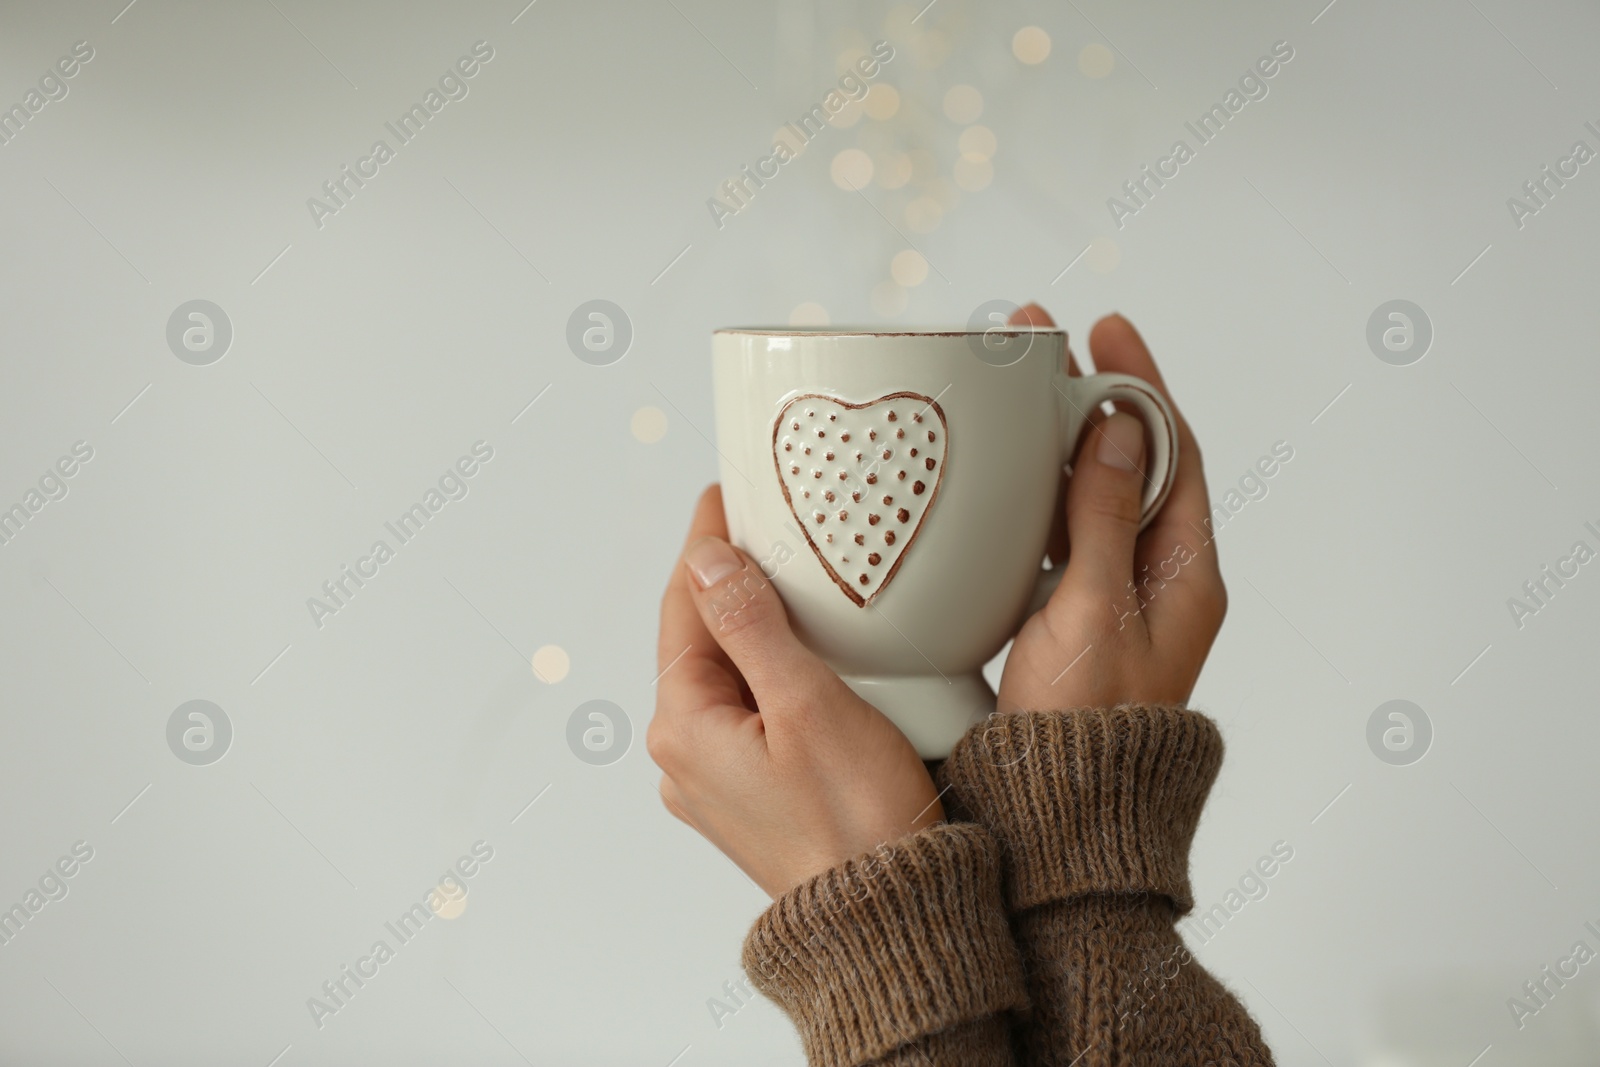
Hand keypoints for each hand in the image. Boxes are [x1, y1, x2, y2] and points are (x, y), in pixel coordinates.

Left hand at [647, 485, 942, 897]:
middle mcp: (686, 756)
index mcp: (685, 727)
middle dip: (729, 581)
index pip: (684, 605)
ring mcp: (716, 780)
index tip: (725, 497)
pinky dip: (770, 672)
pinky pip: (748, 712)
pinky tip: (808, 657)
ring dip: (753, 627)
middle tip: (766, 525)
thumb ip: (753, 626)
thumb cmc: (858, 826)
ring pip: (726, 676)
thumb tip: (710, 561)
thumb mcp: (807, 705)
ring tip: (792, 579)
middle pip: (699, 639)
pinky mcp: (751, 796)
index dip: (706, 544)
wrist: (889, 925)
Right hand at [997, 305, 1226, 712]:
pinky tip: (1010, 470)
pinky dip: (1043, 491)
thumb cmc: (1084, 727)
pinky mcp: (1078, 613)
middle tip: (1048, 343)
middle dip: (1097, 398)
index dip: (1142, 385)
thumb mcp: (1092, 612)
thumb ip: (1105, 519)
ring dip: (1065, 440)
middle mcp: (1160, 578)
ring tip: (1024, 389)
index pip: (1175, 452)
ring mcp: (1119, 595)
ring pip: (1098, 494)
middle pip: (1135, 463)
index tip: (1109, 331)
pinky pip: (1068, 532)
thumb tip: (1120, 431)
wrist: (1066, 811)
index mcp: (1185, 575)